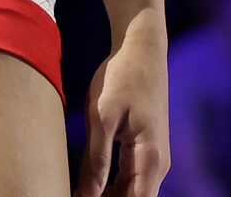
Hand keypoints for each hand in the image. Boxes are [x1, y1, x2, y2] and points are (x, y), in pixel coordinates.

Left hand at [80, 16, 169, 196]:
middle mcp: (158, 164)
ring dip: (106, 196)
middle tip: (72, 194)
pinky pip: (128, 177)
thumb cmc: (122, 77)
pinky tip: (85, 184)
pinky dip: (109, 185)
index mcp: (151, 159)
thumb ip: (96, 160)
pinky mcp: (143, 148)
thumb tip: (88, 196)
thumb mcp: (102, 117)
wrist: (141, 48)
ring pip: (130, 191)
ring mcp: (152, 157)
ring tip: (74, 191)